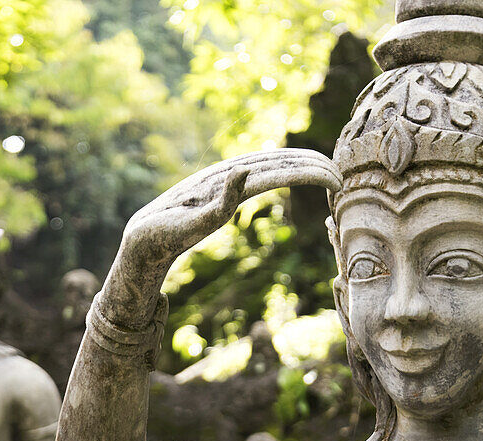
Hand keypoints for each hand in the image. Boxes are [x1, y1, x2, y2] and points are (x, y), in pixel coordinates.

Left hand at [122, 147, 341, 266]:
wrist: (141, 237)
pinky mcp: (220, 186)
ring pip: (269, 163)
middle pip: (277, 162)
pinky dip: (279, 168)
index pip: (275, 171)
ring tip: (325, 168)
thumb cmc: (163, 235)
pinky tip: (289, 170)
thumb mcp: (188, 225)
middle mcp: (225, 175)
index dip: (307, 172)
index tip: (333, 178)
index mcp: (224, 182)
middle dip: (311, 165)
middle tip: (340, 175)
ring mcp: (223, 178)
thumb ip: (218, 203)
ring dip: (298, 163)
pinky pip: (256, 171)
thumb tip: (242, 169)